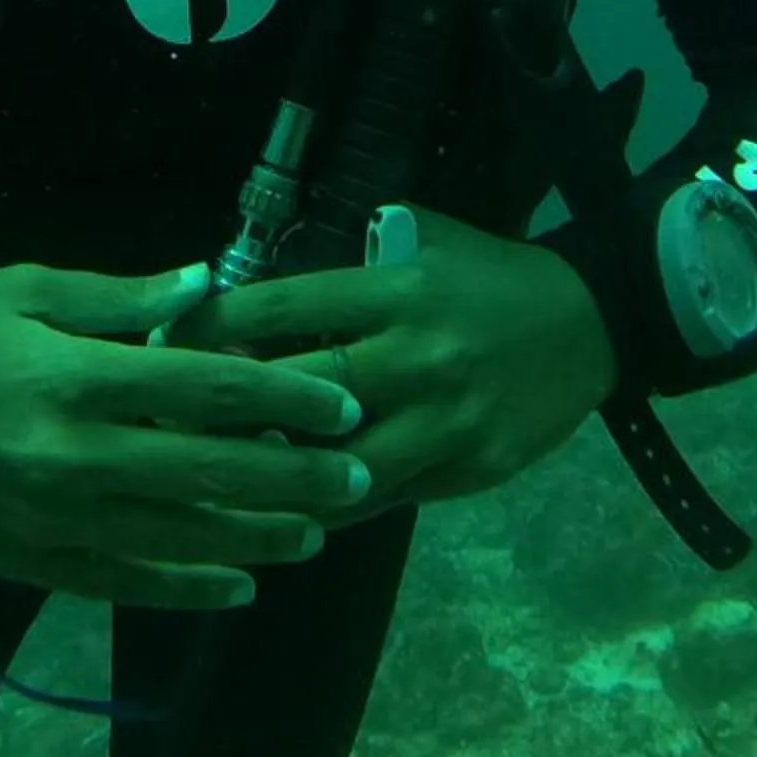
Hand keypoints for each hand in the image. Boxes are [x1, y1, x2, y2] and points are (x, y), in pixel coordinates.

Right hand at [0, 261, 369, 609]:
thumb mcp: (22, 288)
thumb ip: (118, 297)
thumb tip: (204, 287)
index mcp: (73, 374)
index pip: (203, 387)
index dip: (283, 395)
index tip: (342, 401)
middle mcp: (73, 454)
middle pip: (209, 469)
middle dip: (294, 475)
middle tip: (359, 473)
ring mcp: (54, 518)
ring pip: (180, 535)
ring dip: (258, 536)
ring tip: (317, 530)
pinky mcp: (34, 562)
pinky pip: (127, 581)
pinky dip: (188, 587)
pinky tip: (239, 585)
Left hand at [169, 210, 616, 524]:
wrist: (592, 323)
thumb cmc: (489, 276)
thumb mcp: (424, 242)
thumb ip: (350, 266)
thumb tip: (258, 291)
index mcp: (397, 291)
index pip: (283, 307)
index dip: (213, 325)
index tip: (164, 339)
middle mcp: (416, 356)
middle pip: (299, 392)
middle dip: (227, 409)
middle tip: (167, 420)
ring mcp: (445, 421)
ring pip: (338, 465)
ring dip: (273, 476)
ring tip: (213, 483)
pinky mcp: (468, 470)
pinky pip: (383, 498)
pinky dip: (331, 506)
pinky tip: (282, 514)